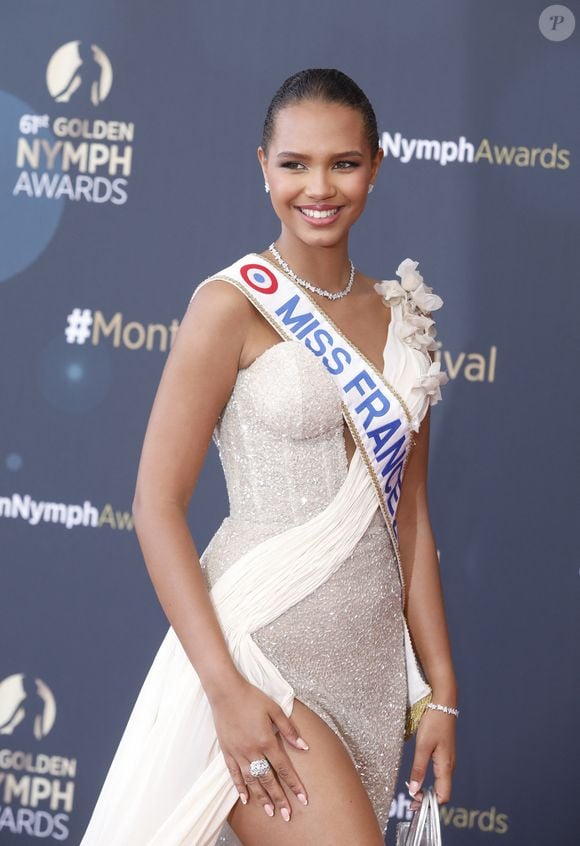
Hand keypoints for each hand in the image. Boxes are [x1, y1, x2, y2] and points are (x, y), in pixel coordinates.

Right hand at [210, 674, 309, 820]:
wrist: (226, 691)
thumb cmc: (252, 697)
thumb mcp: (275, 709)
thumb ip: (289, 730)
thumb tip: (304, 747)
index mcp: (267, 740)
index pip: (284, 768)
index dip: (294, 785)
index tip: (303, 799)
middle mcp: (253, 750)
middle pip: (269, 780)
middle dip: (280, 799)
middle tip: (287, 815)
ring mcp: (238, 753)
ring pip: (252, 781)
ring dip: (262, 797)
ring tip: (270, 811)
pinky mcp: (227, 752)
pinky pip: (234, 774)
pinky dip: (240, 788)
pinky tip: (245, 799)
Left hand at [407, 707, 455, 810]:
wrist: (443, 703)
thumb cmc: (434, 722)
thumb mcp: (423, 745)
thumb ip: (419, 768)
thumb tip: (415, 791)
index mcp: (446, 766)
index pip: (443, 796)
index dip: (430, 804)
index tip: (415, 805)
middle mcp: (450, 766)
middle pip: (442, 792)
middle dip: (428, 800)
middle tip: (411, 802)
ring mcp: (448, 760)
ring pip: (441, 783)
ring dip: (429, 791)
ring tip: (413, 793)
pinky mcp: (445, 754)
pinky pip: (440, 774)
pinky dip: (431, 781)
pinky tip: (420, 778)